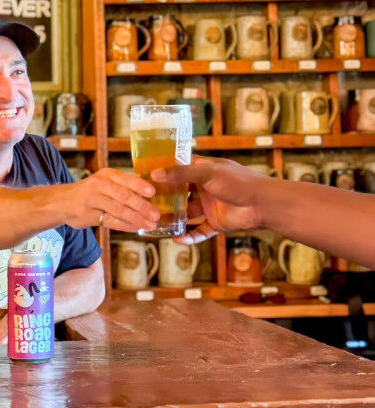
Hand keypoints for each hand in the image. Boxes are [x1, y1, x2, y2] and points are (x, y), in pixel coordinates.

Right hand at [59, 168, 159, 232]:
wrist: (62, 202)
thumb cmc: (91, 192)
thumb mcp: (104, 182)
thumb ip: (123, 188)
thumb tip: (150, 198)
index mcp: (106, 175)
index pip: (125, 179)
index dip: (139, 186)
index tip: (153, 192)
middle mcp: (98, 185)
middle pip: (123, 196)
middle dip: (142, 207)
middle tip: (156, 214)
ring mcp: (92, 201)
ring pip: (118, 210)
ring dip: (137, 219)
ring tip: (150, 224)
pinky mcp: (88, 216)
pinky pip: (110, 221)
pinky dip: (125, 226)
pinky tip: (136, 228)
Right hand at [150, 156, 264, 243]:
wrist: (263, 204)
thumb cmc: (238, 182)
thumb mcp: (207, 174)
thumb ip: (181, 174)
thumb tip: (154, 175)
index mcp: (203, 170)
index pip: (179, 168)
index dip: (163, 171)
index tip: (144, 176)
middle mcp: (204, 187)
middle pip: (179, 193)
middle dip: (164, 199)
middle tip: (145, 203)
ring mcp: (209, 205)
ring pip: (186, 214)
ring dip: (173, 219)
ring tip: (156, 224)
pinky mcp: (215, 222)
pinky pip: (198, 231)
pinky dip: (189, 236)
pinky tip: (177, 240)